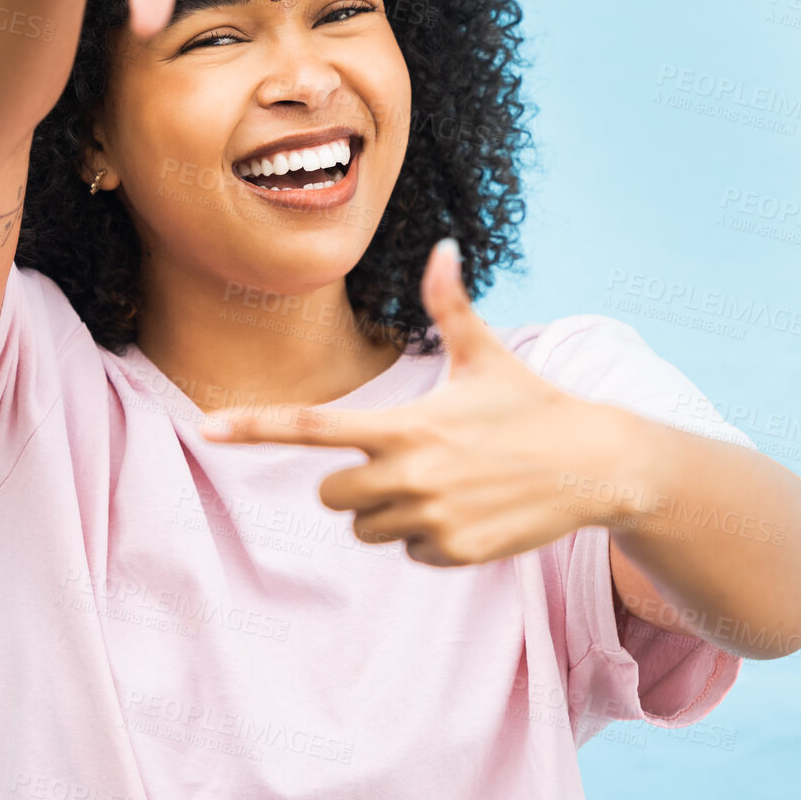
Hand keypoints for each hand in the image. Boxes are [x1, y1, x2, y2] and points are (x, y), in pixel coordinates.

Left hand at [199, 239, 628, 566]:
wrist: (593, 465)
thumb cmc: (529, 404)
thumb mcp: (485, 355)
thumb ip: (450, 305)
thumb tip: (442, 247)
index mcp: (403, 424)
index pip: (310, 427)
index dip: (255, 427)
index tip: (207, 428)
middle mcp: (407, 474)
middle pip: (329, 493)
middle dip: (353, 481)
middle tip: (406, 461)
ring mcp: (429, 517)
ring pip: (366, 527)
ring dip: (390, 511)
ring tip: (446, 483)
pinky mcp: (451, 553)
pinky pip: (407, 551)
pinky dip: (427, 537)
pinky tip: (468, 511)